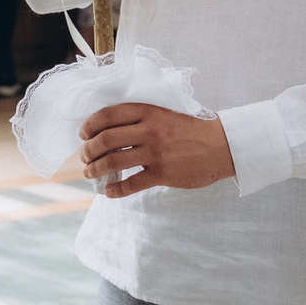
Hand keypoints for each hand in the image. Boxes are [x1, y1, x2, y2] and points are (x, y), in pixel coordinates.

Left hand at [79, 104, 234, 197]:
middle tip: (85, 157)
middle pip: (106, 139)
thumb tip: (110, 129)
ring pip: (114, 161)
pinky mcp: (163, 174)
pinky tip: (110, 192)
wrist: (222, 145)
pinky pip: (132, 184)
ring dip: (96, 169)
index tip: (83, 134)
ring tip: (90, 173)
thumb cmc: (192, 129)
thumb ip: (142, 118)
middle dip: (88, 150)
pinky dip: (116, 190)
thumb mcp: (166, 113)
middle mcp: (150, 130)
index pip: (109, 115)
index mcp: (149, 111)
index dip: (90, 125)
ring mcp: (156, 153)